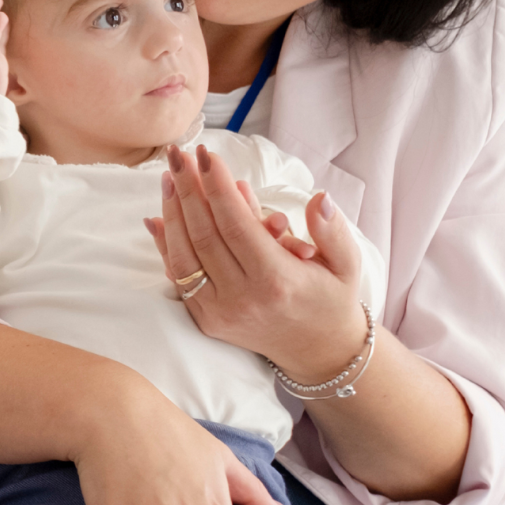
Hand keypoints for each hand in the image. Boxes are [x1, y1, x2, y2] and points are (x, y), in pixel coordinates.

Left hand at [145, 143, 368, 385]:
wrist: (318, 349)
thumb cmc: (331, 297)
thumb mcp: (347, 263)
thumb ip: (333, 230)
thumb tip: (319, 198)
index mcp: (278, 280)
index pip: (236, 225)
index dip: (217, 187)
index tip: (207, 155)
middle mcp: (244, 299)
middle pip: (204, 235)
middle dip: (188, 190)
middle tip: (179, 155)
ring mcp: (221, 313)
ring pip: (185, 256)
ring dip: (172, 213)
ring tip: (169, 177)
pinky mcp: (208, 321)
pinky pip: (180, 279)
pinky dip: (166, 246)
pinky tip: (157, 217)